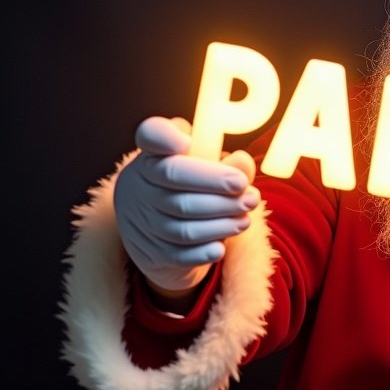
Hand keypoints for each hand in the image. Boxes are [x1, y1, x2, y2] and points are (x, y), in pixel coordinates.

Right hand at [113, 116, 260, 294]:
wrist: (157, 235)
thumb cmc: (189, 191)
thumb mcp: (206, 170)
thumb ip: (227, 164)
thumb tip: (243, 162)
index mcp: (152, 155)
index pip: (151, 134)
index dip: (165, 136)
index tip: (186, 142)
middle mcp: (138, 183)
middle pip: (174, 180)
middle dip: (218, 188)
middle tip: (251, 196)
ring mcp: (139, 219)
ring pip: (179, 223)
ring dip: (220, 223)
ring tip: (245, 219)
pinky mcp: (149, 252)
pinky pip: (176, 255)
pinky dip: (201, 252)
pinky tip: (221, 247)